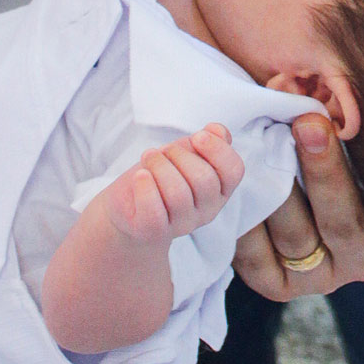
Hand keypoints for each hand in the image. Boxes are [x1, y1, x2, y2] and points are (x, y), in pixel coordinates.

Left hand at [105, 125, 243, 244]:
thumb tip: (217, 130)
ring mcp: (182, 225)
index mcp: (221, 190)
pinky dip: (145, 187)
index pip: (234, 171)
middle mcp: (207, 211)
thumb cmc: (164, 175)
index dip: (218, 149)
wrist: (130, 205)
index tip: (197, 136)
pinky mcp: (154, 232)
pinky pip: (154, 211)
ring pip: (177, 193)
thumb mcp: (187, 151)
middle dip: (180, 155)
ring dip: (159, 165)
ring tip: (148, 157)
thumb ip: (209, 140)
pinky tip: (140, 175)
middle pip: (204, 180)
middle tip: (164, 150)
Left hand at [233, 113, 363, 300]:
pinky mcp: (279, 282)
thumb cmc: (339, 136)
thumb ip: (358, 115)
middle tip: (309, 123)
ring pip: (300, 238)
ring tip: (264, 146)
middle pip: (349, 226)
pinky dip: (246, 224)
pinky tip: (239, 187)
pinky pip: (258, 260)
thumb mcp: (359, 128)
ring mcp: (321, 272)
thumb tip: (339, 78)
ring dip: (280, 190)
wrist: (281, 162)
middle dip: (327, 173)